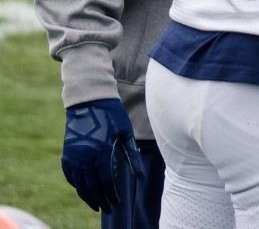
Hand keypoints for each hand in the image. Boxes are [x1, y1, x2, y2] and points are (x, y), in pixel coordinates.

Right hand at [61, 98, 144, 212]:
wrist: (90, 101)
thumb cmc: (112, 115)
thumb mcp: (126, 133)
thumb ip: (132, 156)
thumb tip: (139, 176)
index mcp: (100, 151)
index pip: (105, 180)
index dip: (111, 194)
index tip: (117, 203)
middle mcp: (84, 156)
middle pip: (91, 185)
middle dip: (100, 199)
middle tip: (108, 209)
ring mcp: (73, 154)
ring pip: (78, 182)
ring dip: (87, 195)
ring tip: (95, 204)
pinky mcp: (67, 151)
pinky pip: (69, 173)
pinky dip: (74, 183)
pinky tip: (81, 189)